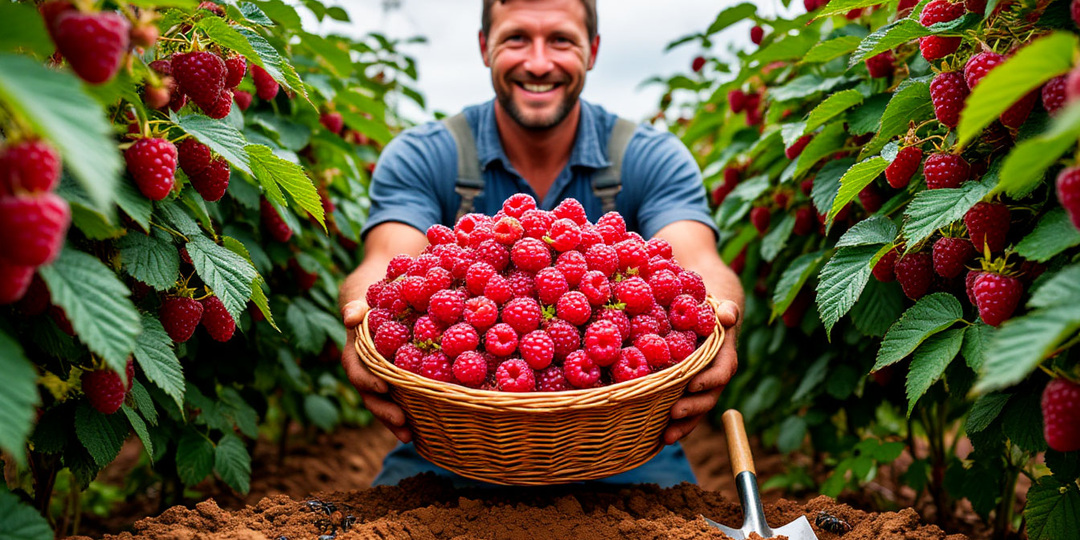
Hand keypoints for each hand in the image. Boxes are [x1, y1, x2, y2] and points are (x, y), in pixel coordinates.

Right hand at [341, 299, 412, 442]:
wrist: (378, 312)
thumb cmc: (372, 306)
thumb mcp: (362, 304)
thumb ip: (354, 310)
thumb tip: (351, 316)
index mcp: (355, 356)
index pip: (357, 371)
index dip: (368, 380)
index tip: (383, 386)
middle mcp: (365, 374)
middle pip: (370, 397)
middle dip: (384, 411)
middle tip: (401, 422)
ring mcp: (379, 383)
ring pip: (384, 406)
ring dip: (395, 423)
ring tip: (409, 437)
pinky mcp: (395, 387)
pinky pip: (399, 403)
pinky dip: (408, 416)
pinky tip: (423, 430)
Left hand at [662, 299, 739, 444]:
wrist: (705, 322)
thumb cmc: (710, 312)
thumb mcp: (720, 307)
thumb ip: (727, 311)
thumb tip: (726, 314)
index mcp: (724, 358)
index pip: (722, 372)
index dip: (709, 380)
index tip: (692, 384)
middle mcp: (715, 378)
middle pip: (708, 398)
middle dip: (692, 409)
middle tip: (674, 413)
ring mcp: (702, 389)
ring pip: (696, 411)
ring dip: (683, 425)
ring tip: (666, 437)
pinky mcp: (688, 394)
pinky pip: (684, 412)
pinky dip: (673, 425)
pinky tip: (658, 437)